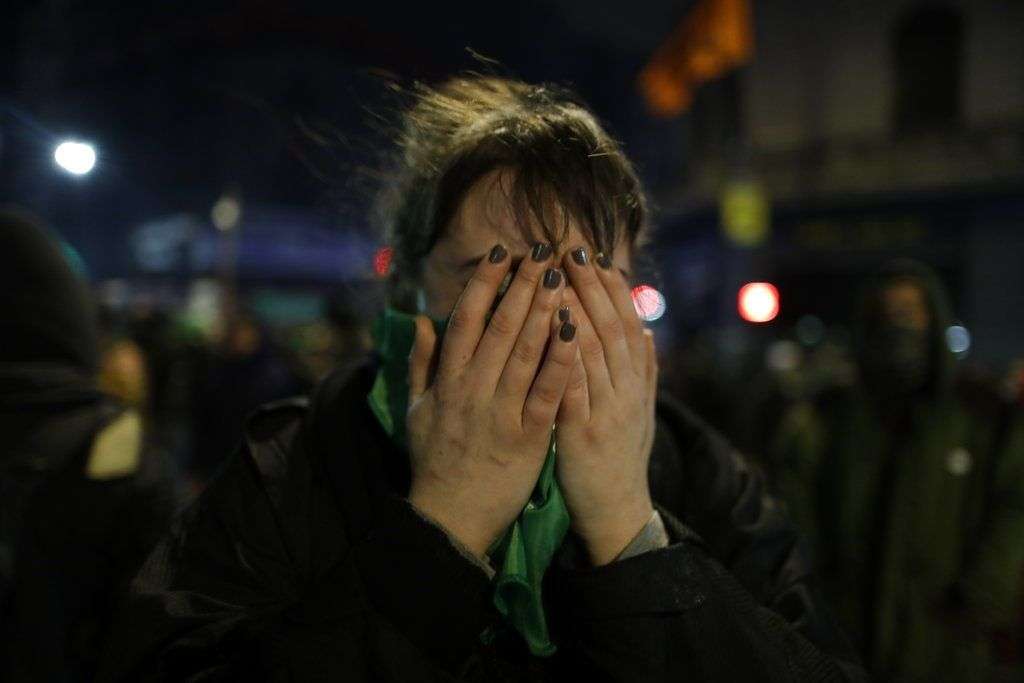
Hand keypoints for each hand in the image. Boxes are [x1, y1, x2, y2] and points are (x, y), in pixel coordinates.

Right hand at [406, 243, 578, 558]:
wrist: (450, 518)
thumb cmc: (434, 460)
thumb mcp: (417, 410)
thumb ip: (420, 363)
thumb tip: (420, 320)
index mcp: (447, 380)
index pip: (465, 319)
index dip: (485, 283)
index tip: (502, 252)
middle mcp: (472, 390)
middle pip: (500, 327)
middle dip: (523, 285)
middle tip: (543, 250)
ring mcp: (500, 413)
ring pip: (525, 352)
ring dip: (544, 311)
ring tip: (562, 277)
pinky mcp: (528, 438)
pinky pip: (547, 393)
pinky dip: (561, 361)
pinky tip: (575, 332)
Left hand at [555, 246, 657, 565]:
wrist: (617, 511)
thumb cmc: (620, 458)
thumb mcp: (638, 412)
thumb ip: (644, 373)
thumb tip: (648, 332)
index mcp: (636, 384)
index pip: (626, 324)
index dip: (612, 288)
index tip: (594, 254)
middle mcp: (626, 391)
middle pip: (611, 327)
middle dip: (592, 285)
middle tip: (572, 249)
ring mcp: (606, 411)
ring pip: (596, 350)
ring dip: (578, 308)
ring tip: (560, 273)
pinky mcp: (582, 433)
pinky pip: (574, 387)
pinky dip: (566, 355)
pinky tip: (553, 328)